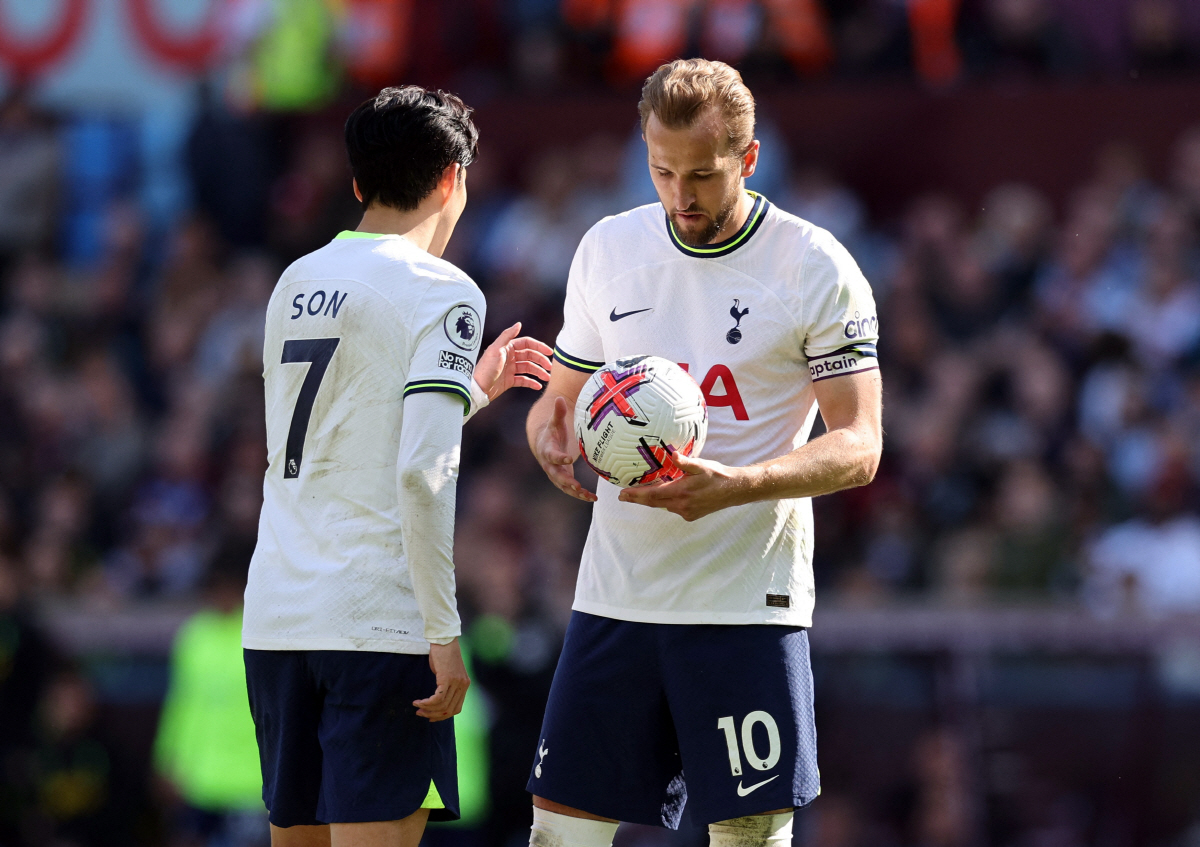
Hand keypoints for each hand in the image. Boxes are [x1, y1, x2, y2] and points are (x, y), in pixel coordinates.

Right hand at [414, 639, 469, 720]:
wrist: (444, 639)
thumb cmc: (443, 654)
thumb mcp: (447, 672)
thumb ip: (446, 685)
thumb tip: (436, 699)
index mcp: (465, 685)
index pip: (456, 708)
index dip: (443, 716)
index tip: (431, 717)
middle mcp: (463, 685)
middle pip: (449, 710)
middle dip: (434, 715)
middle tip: (421, 713)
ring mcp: (456, 682)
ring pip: (442, 706)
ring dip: (428, 709)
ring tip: (417, 707)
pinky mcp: (447, 678)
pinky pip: (437, 698)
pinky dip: (426, 702)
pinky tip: (418, 701)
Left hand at [473, 322, 552, 400]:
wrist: (478, 389)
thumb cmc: (485, 368)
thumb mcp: (495, 349)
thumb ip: (507, 335)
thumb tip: (518, 324)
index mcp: (507, 348)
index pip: (527, 344)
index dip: (539, 347)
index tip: (549, 352)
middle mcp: (510, 357)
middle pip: (530, 356)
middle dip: (541, 361)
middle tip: (549, 367)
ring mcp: (510, 369)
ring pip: (528, 368)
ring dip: (538, 372)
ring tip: (546, 377)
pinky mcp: (509, 381)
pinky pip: (524, 380)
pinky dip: (531, 382)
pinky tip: (538, 385)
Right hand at [533, 395, 595, 501]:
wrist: (544, 443)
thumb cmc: (552, 431)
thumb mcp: (555, 422)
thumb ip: (558, 412)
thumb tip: (558, 398)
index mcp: (547, 450)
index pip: (552, 455)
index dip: (559, 457)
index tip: (568, 459)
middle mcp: (550, 465)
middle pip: (556, 475)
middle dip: (566, 481)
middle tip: (577, 486)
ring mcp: (556, 474)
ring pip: (564, 486)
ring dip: (575, 492)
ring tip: (589, 496)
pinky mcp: (563, 479)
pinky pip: (571, 489)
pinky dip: (581, 494)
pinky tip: (593, 498)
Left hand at [617, 453, 748, 520]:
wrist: (734, 491)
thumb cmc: (717, 476)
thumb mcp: (701, 465)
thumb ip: (685, 462)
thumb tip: (671, 454)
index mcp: (681, 492)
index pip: (652, 495)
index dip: (636, 495)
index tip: (623, 494)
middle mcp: (681, 505)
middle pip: (653, 503)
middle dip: (637, 499)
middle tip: (622, 496)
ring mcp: (686, 512)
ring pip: (663, 505)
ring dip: (652, 500)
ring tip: (639, 493)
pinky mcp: (691, 515)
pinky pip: (673, 508)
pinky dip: (666, 501)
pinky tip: (665, 495)